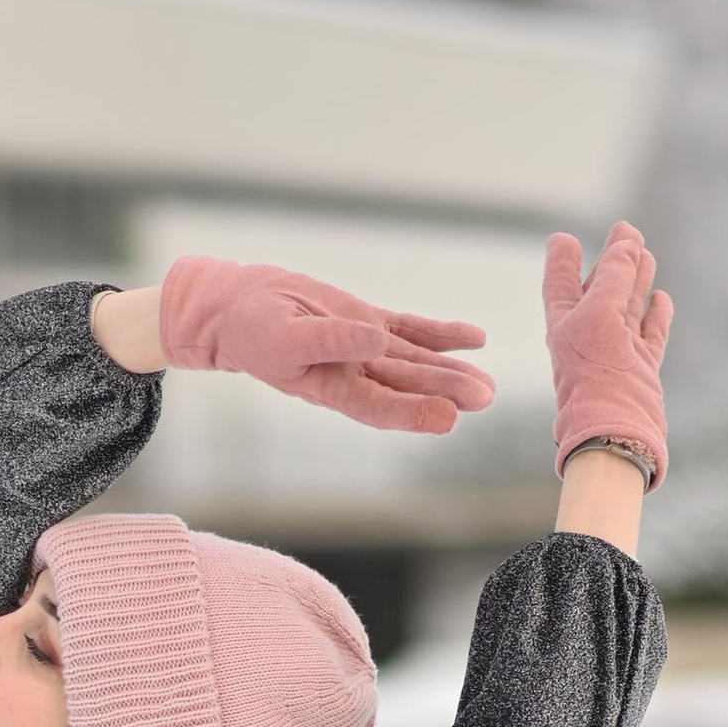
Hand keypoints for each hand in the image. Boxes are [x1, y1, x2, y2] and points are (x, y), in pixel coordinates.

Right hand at [158, 255, 496, 434]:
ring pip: (415, 362)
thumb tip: (378, 341)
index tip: (446, 417)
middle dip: (444, 392)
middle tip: (484, 396)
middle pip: (406, 386)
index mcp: (332, 388)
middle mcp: (355, 376)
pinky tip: (474, 339)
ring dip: (450, 371)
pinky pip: (412, 330)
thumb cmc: (255, 329)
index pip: (377, 406)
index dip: (412, 413)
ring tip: (487, 385)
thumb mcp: (287, 335)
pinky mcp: (370, 324)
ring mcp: (366, 350)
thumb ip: (333, 340)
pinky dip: (441, 335)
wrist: (241, 309)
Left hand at [541, 221, 671, 489]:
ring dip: (636, 278)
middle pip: (600, 287)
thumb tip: (627, 240)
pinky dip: (655, 313)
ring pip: (628, 305)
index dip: (561, 259)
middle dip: (612, 258)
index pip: (560, 282)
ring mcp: (616, 353)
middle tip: (624, 229)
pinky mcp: (641, 368)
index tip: (562, 239)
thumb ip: (613, 274)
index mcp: (565, 323)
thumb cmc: (596, 373)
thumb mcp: (599, 312)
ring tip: (644, 252)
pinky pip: (649, 333)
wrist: (615, 431)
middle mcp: (587, 336)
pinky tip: (660, 298)